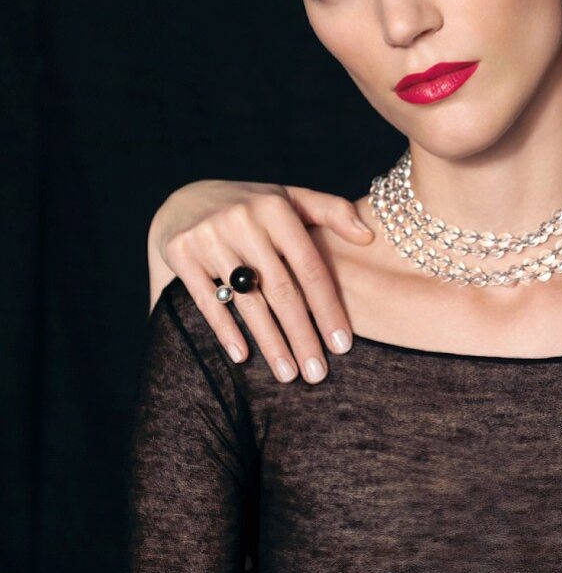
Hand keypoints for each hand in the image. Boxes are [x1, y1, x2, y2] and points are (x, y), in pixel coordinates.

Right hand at [147, 179, 373, 383]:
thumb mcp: (290, 199)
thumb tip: (369, 236)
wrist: (185, 198)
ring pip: (248, 300)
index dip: (328, 307)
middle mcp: (243, 219)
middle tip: (317, 373)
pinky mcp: (181, 252)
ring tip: (288, 374)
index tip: (342, 345)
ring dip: (270, 342)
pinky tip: (242, 357)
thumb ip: (331, 211)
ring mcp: (210, 235)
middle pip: (281, 289)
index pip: (310, 266)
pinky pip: (208, 300)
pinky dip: (226, 330)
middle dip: (302, 335)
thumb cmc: (252, 206)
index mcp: (276, 207)